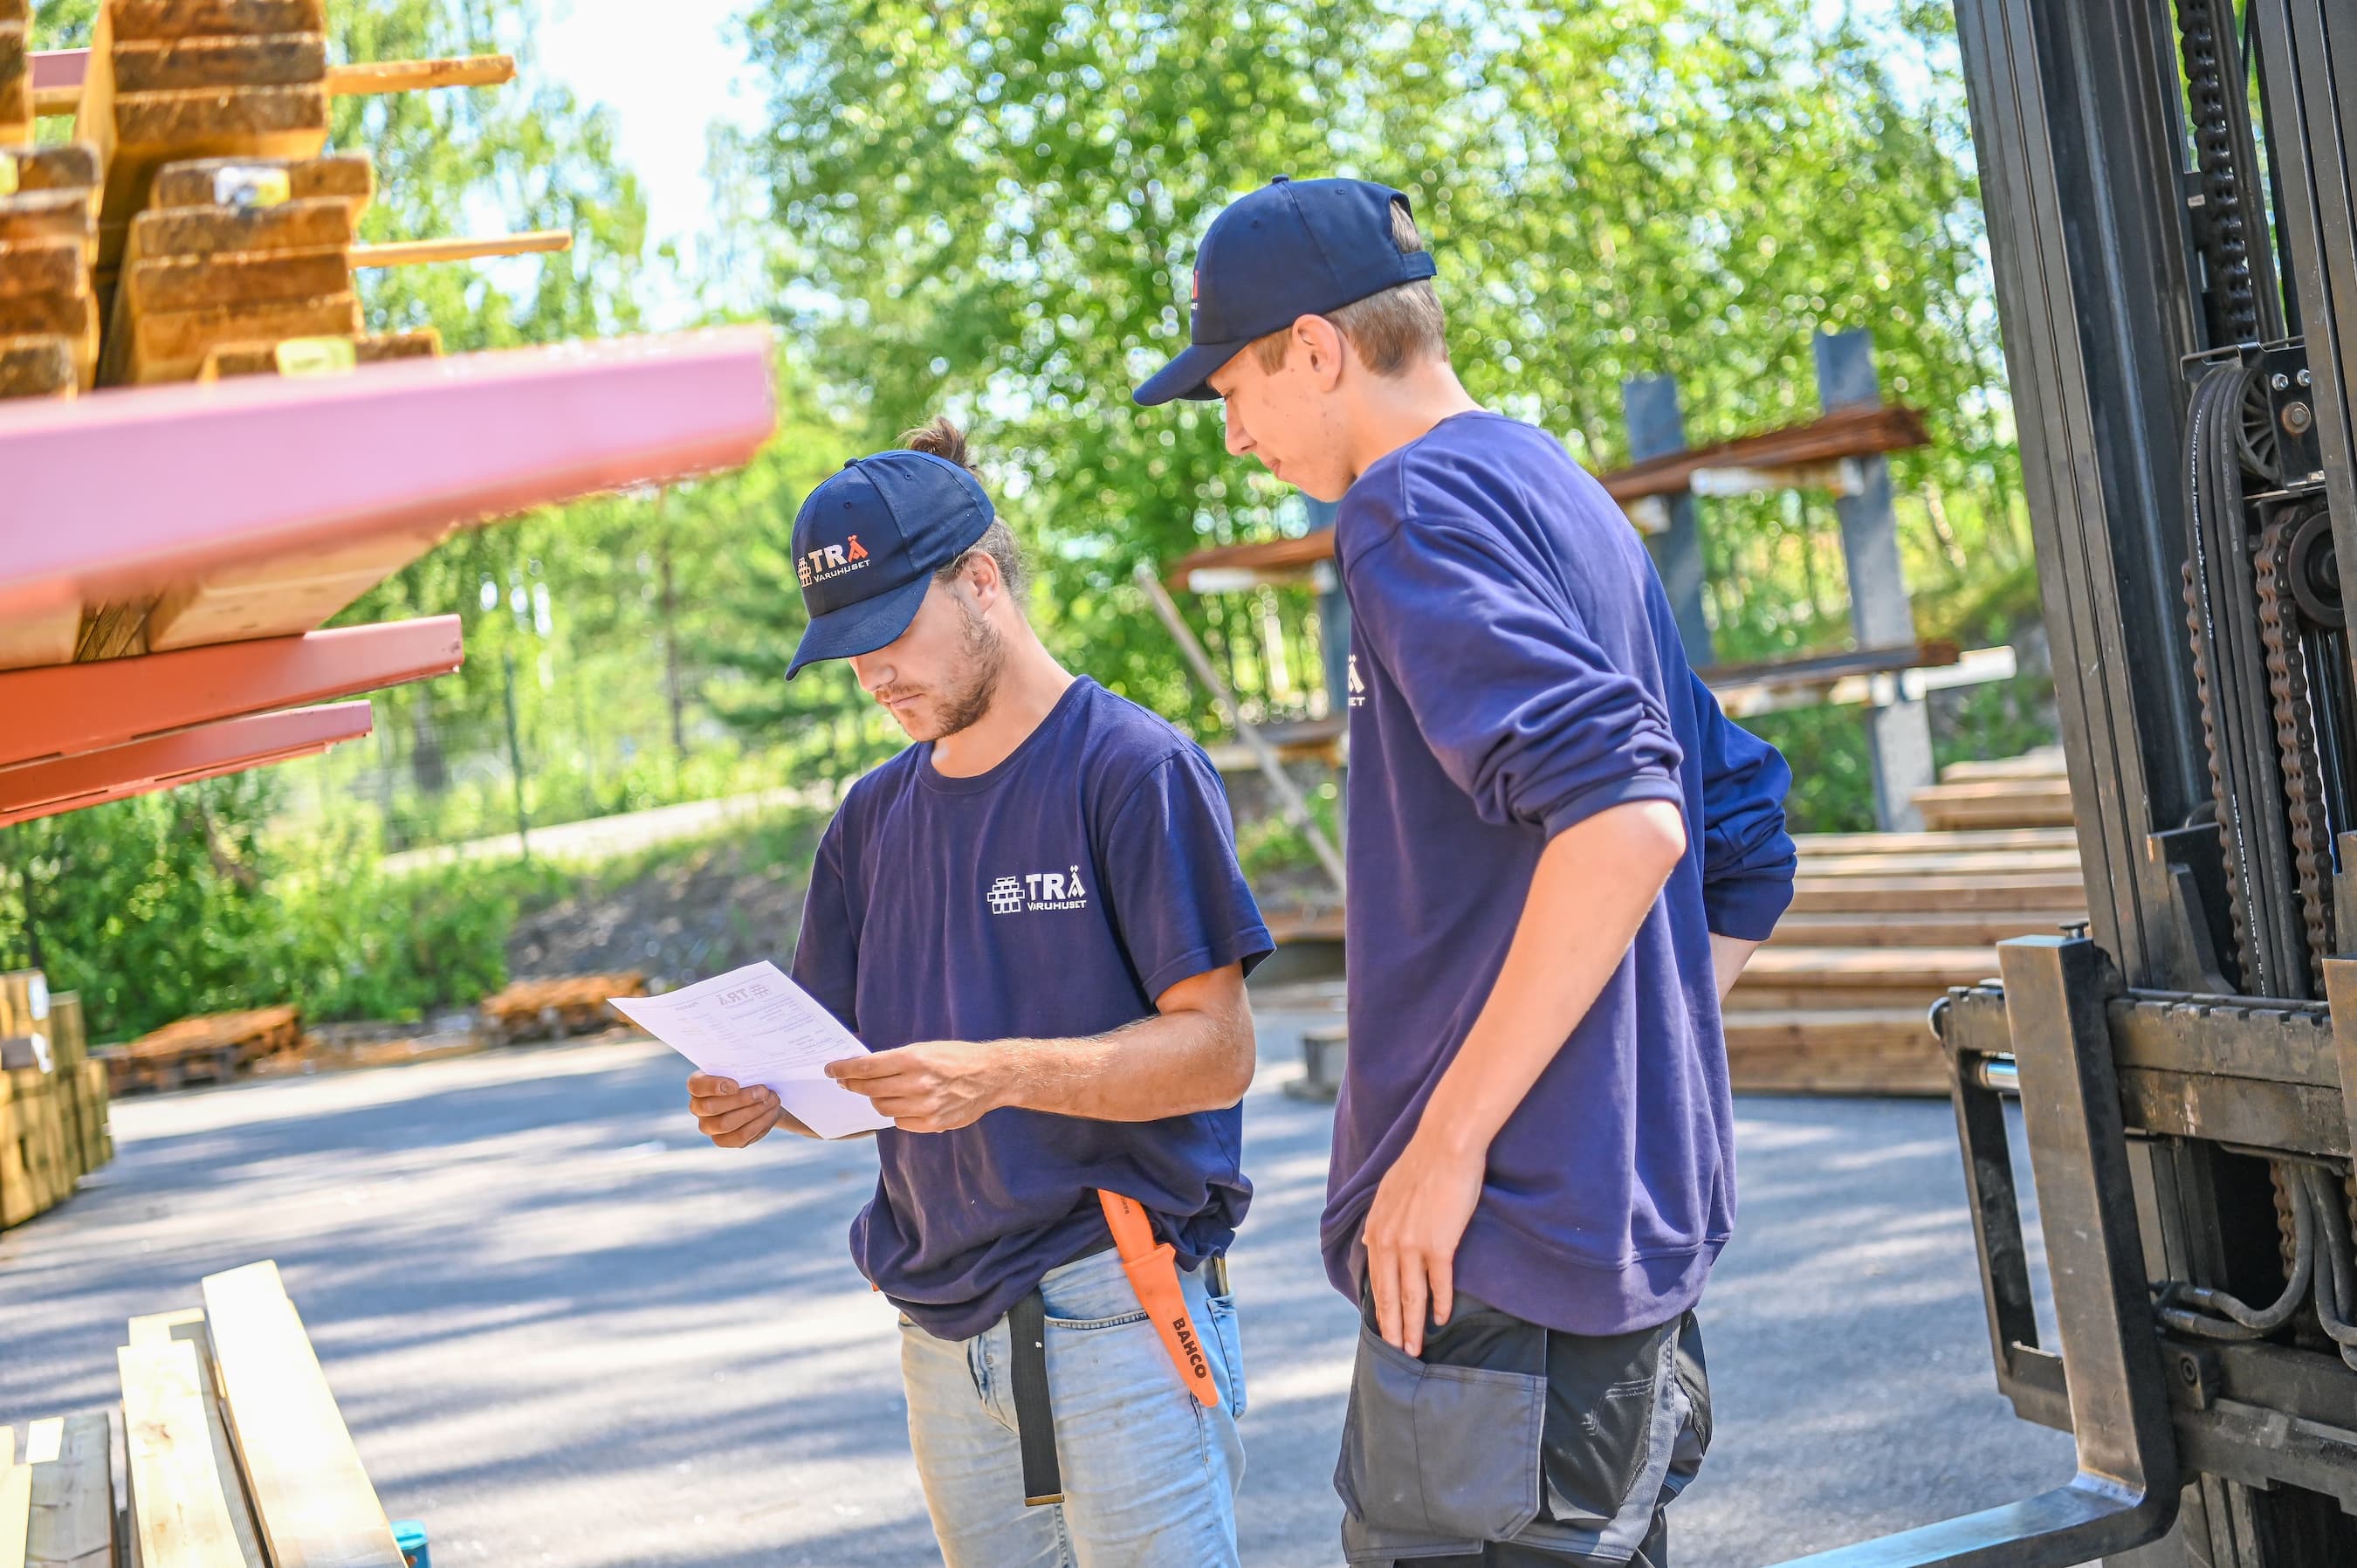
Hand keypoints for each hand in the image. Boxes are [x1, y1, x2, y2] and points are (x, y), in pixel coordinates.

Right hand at [686, 1073, 812, 1145]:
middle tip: (763, 1091)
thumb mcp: (743, 1069)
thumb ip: (741, 1068)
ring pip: (727, 1124)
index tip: (736, 1084)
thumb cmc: (747, 1078)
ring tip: (772, 1100)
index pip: (697, 1086)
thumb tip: (753, 1071)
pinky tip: (770, 1113)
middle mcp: (698, 1108)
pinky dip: (758, 1124)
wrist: (757, 1095)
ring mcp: (709, 1127)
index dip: (714, 1086)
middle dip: (742, 1099)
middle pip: (713, 1107)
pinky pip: (740, 1136)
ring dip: (753, 1111)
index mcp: (697, 1085)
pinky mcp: (723, 1140)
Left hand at [824, 1041, 1009, 1132]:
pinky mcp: (933, 1123)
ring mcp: (925, 1106)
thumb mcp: (926, 1048)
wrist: (992, 1076)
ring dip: (874, 1099)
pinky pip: (900, 1122)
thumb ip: (895, 1058)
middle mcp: (917, 1083)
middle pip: (869, 1089)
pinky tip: (901, 1104)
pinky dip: (896, 1113)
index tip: (831, 1069)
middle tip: (846, 1081)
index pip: (866, 1067)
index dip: (843, 1069)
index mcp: (914, 1058)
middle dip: (853, 1084)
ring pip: (882, 1107)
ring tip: (876, 1092)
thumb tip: (862, 1061)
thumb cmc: (957, 1057)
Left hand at [1362, 1131, 1487, 1355]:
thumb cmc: (1422, 1165)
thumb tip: (1370, 1240)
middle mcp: (1389, 1241)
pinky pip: (1440, 1284)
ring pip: (1411, 1296)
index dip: (1380, 1309)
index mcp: (1376, 1229)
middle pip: (1389, 1295)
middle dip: (1393, 1328)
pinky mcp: (1439, 1245)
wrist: (1445, 1145)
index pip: (1376, 1280)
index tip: (1384, 1329)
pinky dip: (1440, 1304)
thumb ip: (1380, 1221)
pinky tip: (1442, 1320)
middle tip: (1398, 1353)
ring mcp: (1412, 1245)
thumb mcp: (1387, 1193)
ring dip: (1414, 1326)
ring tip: (1416, 1349)